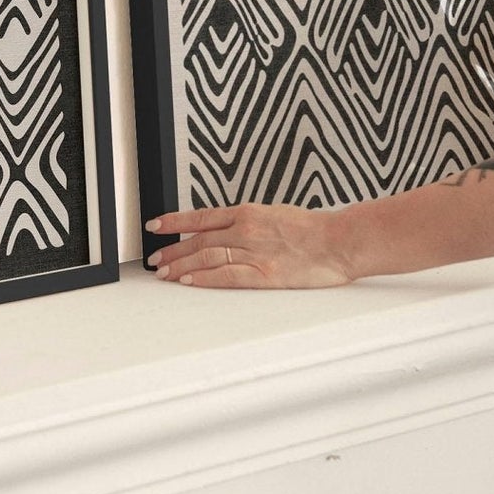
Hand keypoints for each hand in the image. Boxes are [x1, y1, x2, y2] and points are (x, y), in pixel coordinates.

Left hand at [145, 202, 359, 287]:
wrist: (339, 241)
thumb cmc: (312, 229)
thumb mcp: (274, 214)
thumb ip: (249, 222)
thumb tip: (225, 229)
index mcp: (248, 212)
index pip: (201, 216)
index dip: (174, 221)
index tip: (155, 225)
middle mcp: (246, 230)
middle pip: (198, 240)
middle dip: (172, 249)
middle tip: (154, 258)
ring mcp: (254, 252)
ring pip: (206, 257)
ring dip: (181, 264)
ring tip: (164, 272)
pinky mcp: (264, 275)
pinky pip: (226, 276)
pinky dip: (203, 278)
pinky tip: (188, 280)